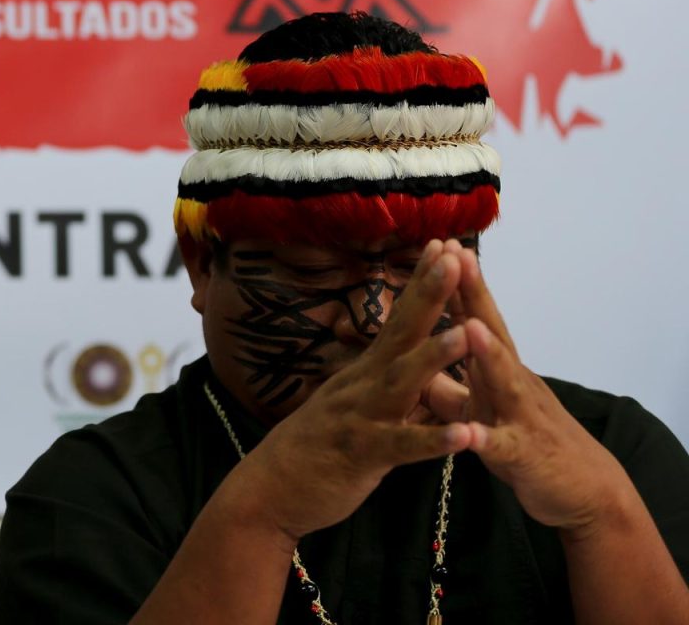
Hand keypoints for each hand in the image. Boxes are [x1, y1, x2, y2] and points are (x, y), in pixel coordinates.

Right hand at [237, 240, 475, 540]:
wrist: (270, 491)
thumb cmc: (318, 450)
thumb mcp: (356, 409)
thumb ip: (390, 389)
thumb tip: (424, 370)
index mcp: (365, 374)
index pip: (399, 321)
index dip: (421, 285)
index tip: (445, 247)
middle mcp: (361, 385)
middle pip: (400, 334)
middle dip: (429, 296)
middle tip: (455, 258)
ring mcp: (360, 418)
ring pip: (401, 383)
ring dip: (435, 357)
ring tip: (468, 332)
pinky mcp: (361, 456)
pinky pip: (401, 447)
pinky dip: (432, 441)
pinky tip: (464, 436)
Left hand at [449, 245, 632, 532]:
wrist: (585, 491)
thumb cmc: (527, 440)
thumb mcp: (483, 406)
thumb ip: (450, 384)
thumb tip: (417, 360)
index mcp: (498, 369)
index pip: (476, 317)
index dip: (459, 284)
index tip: (440, 244)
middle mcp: (513, 383)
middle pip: (492, 333)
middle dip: (474, 297)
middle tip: (457, 256)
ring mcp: (520, 416)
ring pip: (503, 382)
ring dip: (487, 355)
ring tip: (469, 326)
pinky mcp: (522, 457)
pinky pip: (501, 448)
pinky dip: (484, 439)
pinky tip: (470, 433)